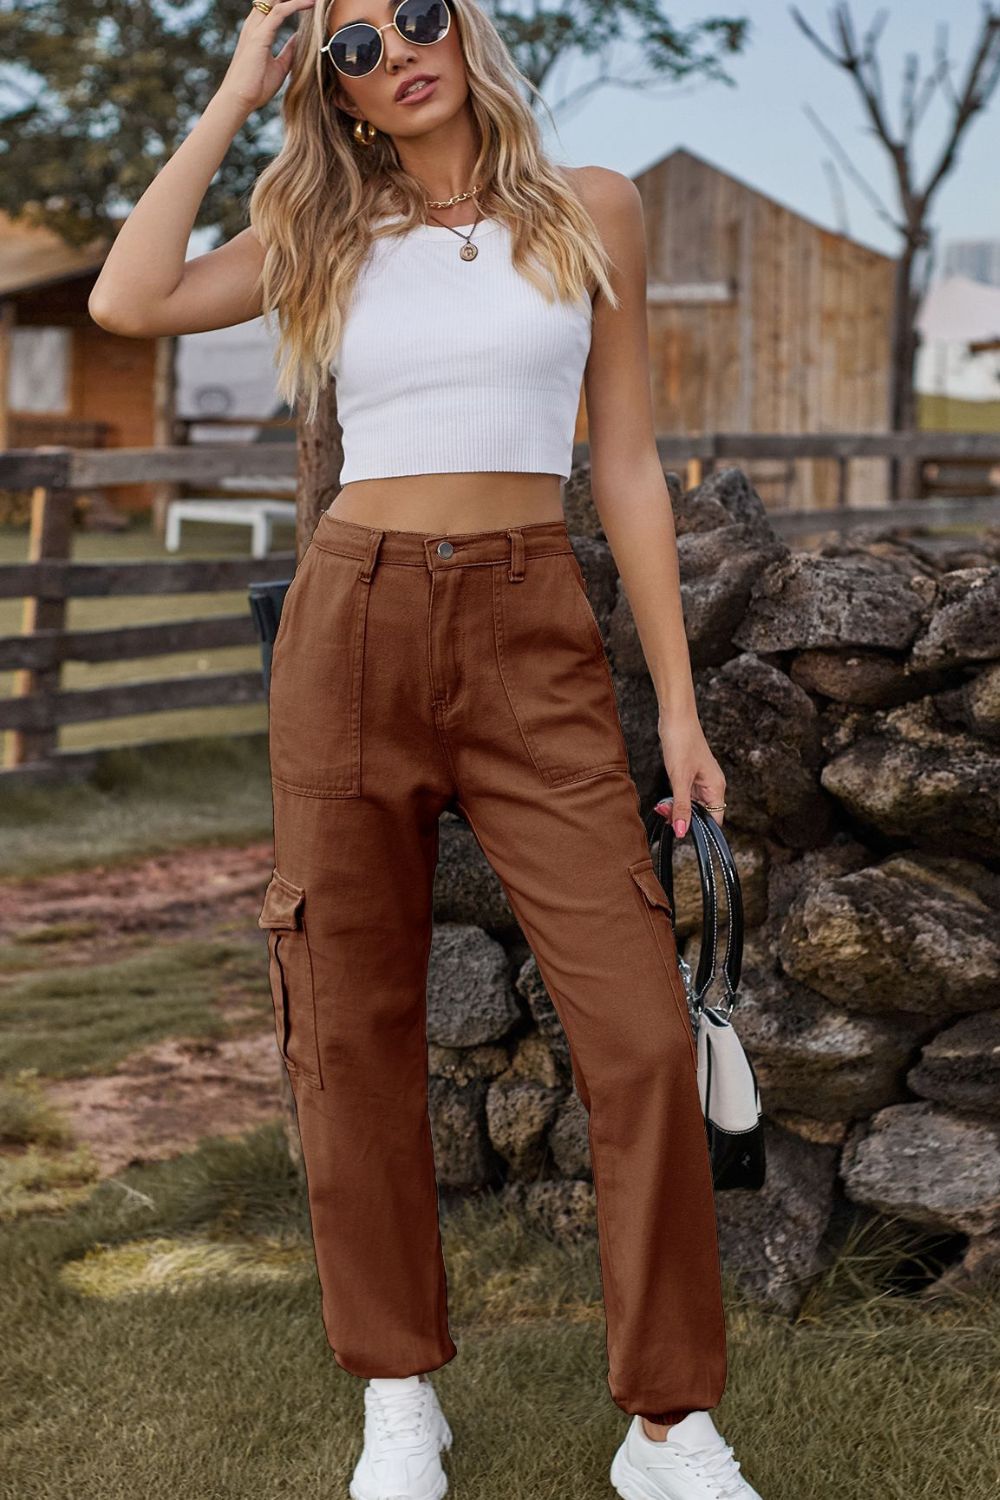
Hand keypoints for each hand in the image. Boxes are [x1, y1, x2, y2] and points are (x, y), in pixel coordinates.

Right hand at [217, 0, 316, 117]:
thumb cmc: (256, 88)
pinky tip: (310, 3)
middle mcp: (254, 26)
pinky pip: (279, 12)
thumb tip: (300, 40)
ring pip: (274, 1)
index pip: (272, 7)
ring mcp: (255, 29)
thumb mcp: (279, 67)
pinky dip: (295, 5)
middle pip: (271, 0)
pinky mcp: (260, 36)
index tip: (308, 1)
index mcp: (257, 32)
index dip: (288, 1)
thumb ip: (289, 52)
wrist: (239, 100)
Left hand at [653, 712, 725, 837]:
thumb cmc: (682, 742)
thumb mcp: (679, 779)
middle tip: (665, 816)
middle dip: (684, 818)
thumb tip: (682, 831)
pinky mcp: (690, 775)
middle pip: (702, 814)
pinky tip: (664, 801)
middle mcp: (712, 785)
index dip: (700, 830)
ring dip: (677, 809)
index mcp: (716, 787)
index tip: (682, 833)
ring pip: (691, 805)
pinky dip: (675, 800)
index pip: (715, 820)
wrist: (675, 717)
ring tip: (662, 807)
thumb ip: (681, 806)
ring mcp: (701, 780)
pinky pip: (685, 795)